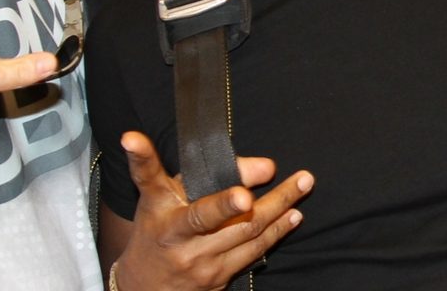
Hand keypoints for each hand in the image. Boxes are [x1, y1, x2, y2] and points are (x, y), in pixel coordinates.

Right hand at [113, 131, 312, 290]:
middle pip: (238, 223)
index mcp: (167, 221)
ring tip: (303, 187)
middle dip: (270, 201)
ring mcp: (205, 267)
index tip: (242, 194)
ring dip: (281, 211)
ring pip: (251, 237)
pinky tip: (291, 217)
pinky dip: (275, 233)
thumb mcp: (165, 193)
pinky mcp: (219, 281)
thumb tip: (263, 167)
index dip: (219, 203)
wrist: (144, 285)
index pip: (191, 208)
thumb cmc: (155, 225)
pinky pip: (253, 254)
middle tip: (301, 180)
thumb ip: (206, 174)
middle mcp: (186, 246)